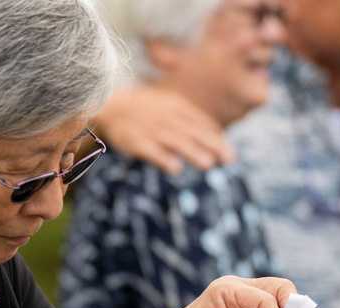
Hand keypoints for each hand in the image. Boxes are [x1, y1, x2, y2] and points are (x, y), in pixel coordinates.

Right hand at [94, 84, 234, 174]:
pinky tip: (175, 169)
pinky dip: (162, 159)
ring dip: (192, 152)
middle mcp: (166, 117)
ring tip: (208, 165)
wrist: (110, 106)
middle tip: (229, 160)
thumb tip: (218, 137)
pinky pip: (150, 151)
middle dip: (212, 145)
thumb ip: (192, 119)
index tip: (229, 155)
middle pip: (193, 132)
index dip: (217, 138)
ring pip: (175, 141)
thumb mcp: (170, 105)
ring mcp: (151, 129)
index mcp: (177, 107)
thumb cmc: (147, 109)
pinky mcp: (135, 141)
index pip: (202, 122)